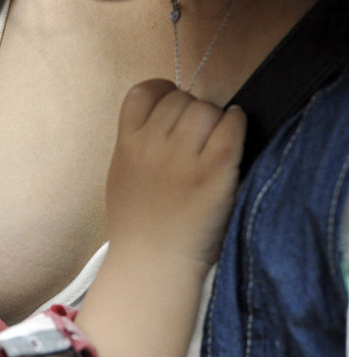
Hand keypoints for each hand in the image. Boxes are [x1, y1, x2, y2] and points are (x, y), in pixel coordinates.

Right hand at [75, 79, 245, 356]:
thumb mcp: (120, 176)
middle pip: (180, 99)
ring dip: (214, 119)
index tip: (172, 107)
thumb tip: (161, 120)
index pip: (143, 92)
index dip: (162, 93)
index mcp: (126, 145)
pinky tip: (235, 133)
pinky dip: (236, 123)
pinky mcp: (213, 171)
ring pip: (205, 109)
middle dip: (191, 110)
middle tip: (198, 135)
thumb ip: (134, 145)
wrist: (151, 264)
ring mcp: (182, 158)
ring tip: (215, 141)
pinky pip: (231, 126)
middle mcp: (151, 146)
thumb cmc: (136, 225)